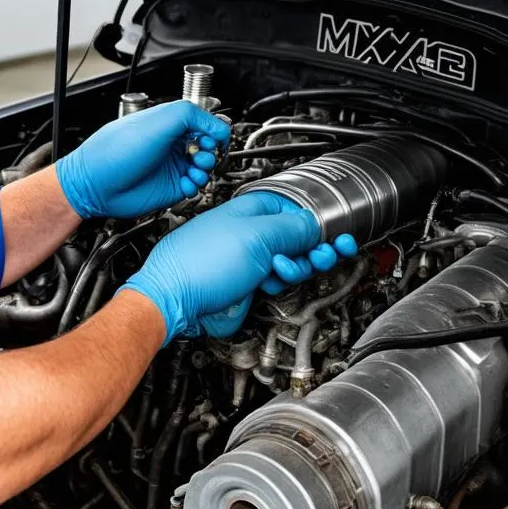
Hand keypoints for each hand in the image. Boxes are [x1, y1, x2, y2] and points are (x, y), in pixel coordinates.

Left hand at [55, 100, 229, 219]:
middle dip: (211, 150)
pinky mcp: (170, 187)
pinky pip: (195, 186)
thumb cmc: (116, 150)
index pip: (204, 122)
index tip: (213, 138)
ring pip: (205, 167)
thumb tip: (218, 126)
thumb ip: (192, 114)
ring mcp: (171, 166)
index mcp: (169, 123)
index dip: (213, 130)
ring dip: (206, 168)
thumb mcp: (158, 120)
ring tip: (195, 169)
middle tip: (201, 154)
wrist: (97, 184)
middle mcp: (171, 144)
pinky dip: (197, 185)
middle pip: (209, 145)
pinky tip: (187, 183)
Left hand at [124, 193, 357, 342]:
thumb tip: (314, 224)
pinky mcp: (246, 283)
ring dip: (296, 266)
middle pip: (295, 237)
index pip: (292, 208)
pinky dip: (280, 281)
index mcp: (249, 211)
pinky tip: (273, 281)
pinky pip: (275, 280)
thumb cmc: (201, 264)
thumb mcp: (256, 236)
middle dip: (312, 246)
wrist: (175, 300)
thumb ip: (291, 228)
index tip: (332, 232)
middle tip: (325, 254)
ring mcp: (247, 259)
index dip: (314, 221)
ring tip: (287, 268)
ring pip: (288, 261)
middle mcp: (249, 233)